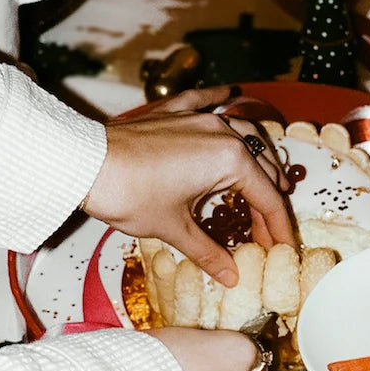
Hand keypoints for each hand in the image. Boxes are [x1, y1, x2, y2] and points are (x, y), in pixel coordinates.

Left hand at [83, 87, 294, 287]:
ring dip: (258, 156)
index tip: (285, 246)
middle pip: (260, 168)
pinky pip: (205, 101)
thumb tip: (231, 276)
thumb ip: (209, 252)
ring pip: (242, 132)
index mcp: (228, 160)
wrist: (85, 164)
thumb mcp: (174, 229)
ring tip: (268, 175)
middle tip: (268, 230)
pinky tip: (229, 94)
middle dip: (268, 200)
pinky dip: (220, 101)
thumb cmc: (130, 194)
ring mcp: (197, 117)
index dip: (277, 227)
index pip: (266, 198)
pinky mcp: (173, 113)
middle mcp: (220, 132)